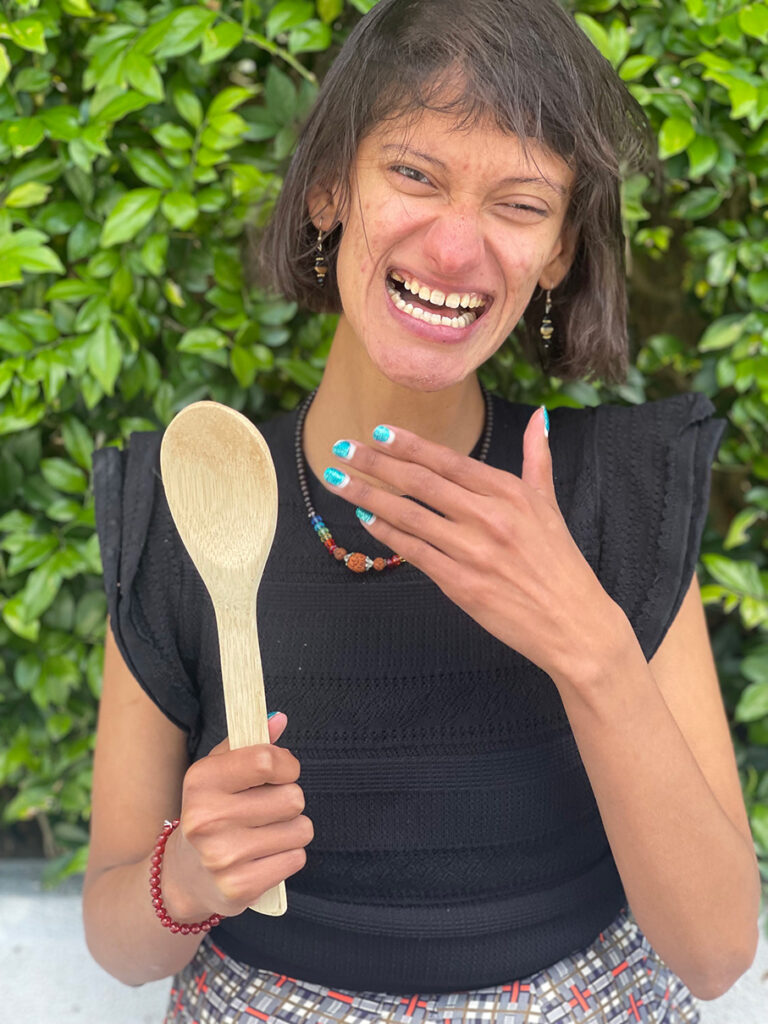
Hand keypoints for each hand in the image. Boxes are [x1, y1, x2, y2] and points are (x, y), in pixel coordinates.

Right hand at [162, 714, 312, 920]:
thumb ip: (250, 743)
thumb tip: (279, 718)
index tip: (282, 772)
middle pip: (292, 797)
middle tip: (266, 810)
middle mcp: (207, 819)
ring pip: (300, 829)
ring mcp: (222, 857)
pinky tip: (264, 856)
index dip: (286, 765)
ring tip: (265, 833)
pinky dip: (288, 856)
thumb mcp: (219, 772)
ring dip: (292, 830)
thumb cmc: (211, 812)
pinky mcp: (239, 887)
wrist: (183, 876)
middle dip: (288, 801)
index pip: (267, 760)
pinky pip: (297, 858)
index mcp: (201, 781)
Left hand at [323, 407, 624, 682]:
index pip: (448, 461)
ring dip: (367, 495)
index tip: (378, 431)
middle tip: (343, 448)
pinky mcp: (461, 583)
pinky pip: (414, 551)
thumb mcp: (550, 504)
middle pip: (420, 482)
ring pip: (409, 515)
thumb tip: (539, 416)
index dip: (409, 445)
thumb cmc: (560, 563)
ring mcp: (473, 551)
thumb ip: (537, 458)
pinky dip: (386, 534)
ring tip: (338, 479)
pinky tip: (364, 520)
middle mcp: (489, 516)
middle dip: (376, 462)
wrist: (574, 624)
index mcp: (510, 493)